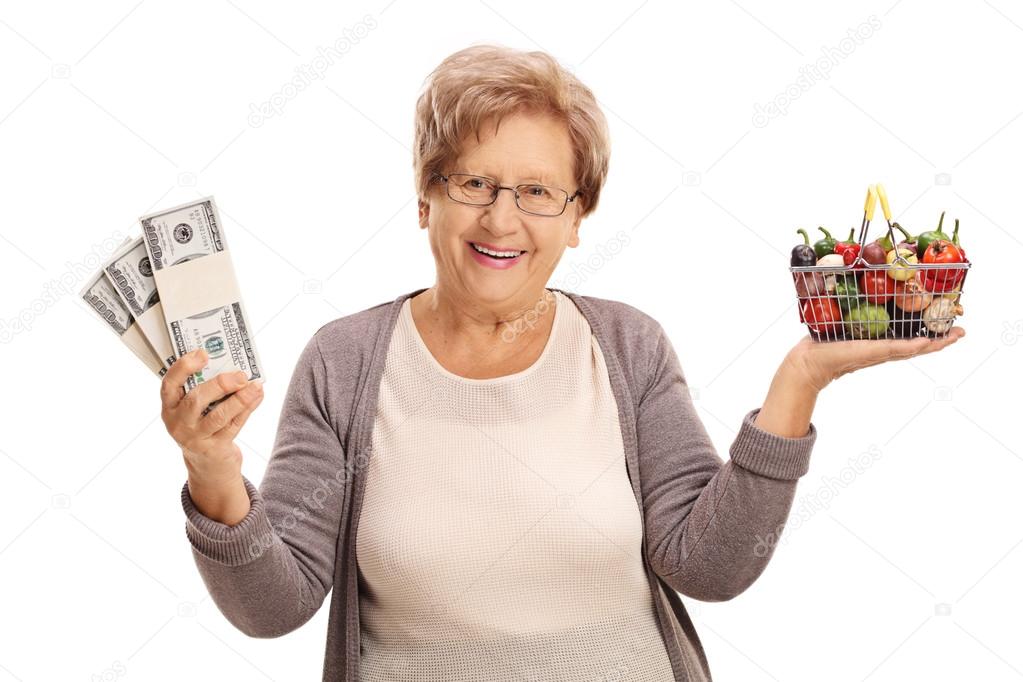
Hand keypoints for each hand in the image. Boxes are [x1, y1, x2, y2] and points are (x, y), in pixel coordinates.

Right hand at [160, 348, 263, 522]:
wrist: (208, 466)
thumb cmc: (203, 426)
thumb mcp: (196, 410)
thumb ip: (207, 390)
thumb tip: (234, 368)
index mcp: (170, 407)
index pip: (169, 383)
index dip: (184, 367)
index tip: (202, 353)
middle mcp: (178, 423)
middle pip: (196, 400)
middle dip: (219, 384)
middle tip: (240, 374)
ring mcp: (195, 438)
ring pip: (218, 416)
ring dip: (240, 399)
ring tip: (256, 385)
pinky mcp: (215, 448)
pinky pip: (234, 425)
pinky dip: (248, 408)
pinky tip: (258, 396)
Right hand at [783, 326, 965, 392]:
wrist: (809, 363)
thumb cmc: (838, 359)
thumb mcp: (871, 352)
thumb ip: (895, 348)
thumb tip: (924, 344)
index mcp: (888, 351)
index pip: (921, 346)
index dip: (941, 340)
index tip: (959, 332)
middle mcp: (882, 347)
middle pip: (915, 340)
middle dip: (936, 334)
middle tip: (956, 324)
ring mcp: (869, 341)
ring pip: (900, 335)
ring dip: (918, 327)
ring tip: (932, 318)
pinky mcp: (856, 336)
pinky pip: (879, 327)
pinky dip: (891, 322)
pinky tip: (891, 315)